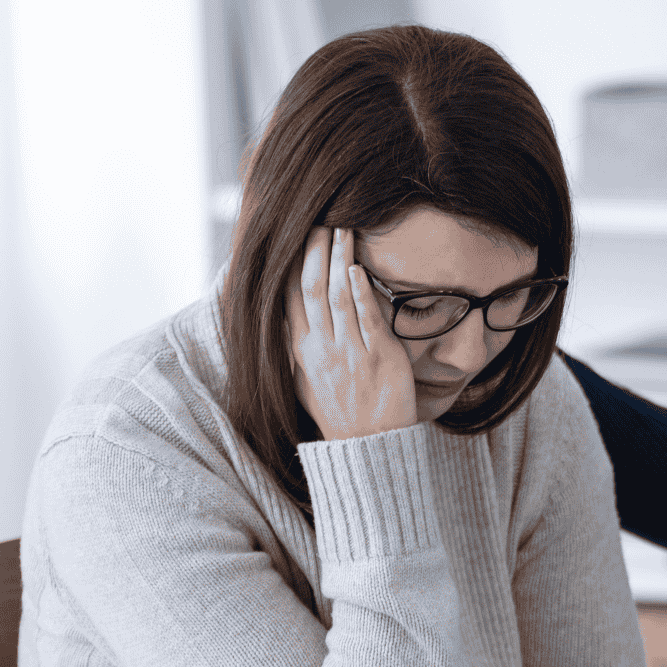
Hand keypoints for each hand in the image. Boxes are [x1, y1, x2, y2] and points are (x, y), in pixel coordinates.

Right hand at [288, 226, 418, 439]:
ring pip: (338, 299)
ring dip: (338, 261)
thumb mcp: (307, 380)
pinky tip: (357, 270)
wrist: (369, 445)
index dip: (292, 264)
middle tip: (320, 220)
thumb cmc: (341, 411)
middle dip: (314, 253)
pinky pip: (367, 322)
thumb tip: (287, 317)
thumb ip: (297, 347)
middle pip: (311, 290)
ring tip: (342, 231)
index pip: (289, 298)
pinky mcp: (379, 359)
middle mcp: (322, 349)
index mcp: (302, 351)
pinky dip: (361, 294)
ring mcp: (350, 354)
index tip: (296, 234)